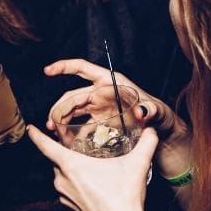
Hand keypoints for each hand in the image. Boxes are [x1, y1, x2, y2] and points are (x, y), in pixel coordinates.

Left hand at [28, 125, 157, 210]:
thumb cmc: (124, 198)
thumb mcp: (137, 165)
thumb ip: (146, 143)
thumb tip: (152, 129)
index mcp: (70, 165)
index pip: (45, 146)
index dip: (37, 135)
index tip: (30, 128)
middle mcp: (61, 180)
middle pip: (58, 160)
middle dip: (68, 153)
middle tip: (83, 148)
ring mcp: (63, 196)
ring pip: (63, 176)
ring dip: (74, 171)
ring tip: (92, 169)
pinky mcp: (68, 208)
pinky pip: (68, 190)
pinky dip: (77, 185)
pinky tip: (93, 186)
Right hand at [43, 59, 189, 176]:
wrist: (162, 134)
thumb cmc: (162, 116)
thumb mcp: (158, 111)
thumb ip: (151, 110)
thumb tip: (142, 111)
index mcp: (111, 82)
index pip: (83, 69)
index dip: (65, 67)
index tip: (48, 70)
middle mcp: (102, 93)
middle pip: (73, 95)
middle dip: (59, 107)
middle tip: (52, 124)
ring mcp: (99, 108)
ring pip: (73, 110)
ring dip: (61, 120)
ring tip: (54, 133)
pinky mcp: (100, 122)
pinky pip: (80, 126)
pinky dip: (71, 133)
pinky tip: (66, 143)